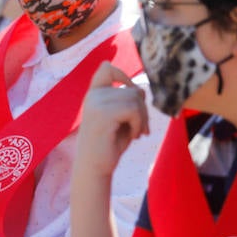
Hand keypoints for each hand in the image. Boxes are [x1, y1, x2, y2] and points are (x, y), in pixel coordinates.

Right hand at [76, 64, 149, 178]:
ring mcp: (96, 103)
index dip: (124, 76)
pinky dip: (139, 124)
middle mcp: (93, 95)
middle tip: (142, 129)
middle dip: (143, 109)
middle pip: (132, 90)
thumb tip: (141, 90)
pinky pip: (133, 110)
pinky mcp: (103, 114)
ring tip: (138, 133)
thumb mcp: (121, 118)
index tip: (132, 95)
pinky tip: (135, 136)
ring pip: (135, 99)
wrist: (94, 168)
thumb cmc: (109, 144)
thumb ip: (129, 102)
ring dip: (143, 118)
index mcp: (94, 94)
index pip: (106, 69)